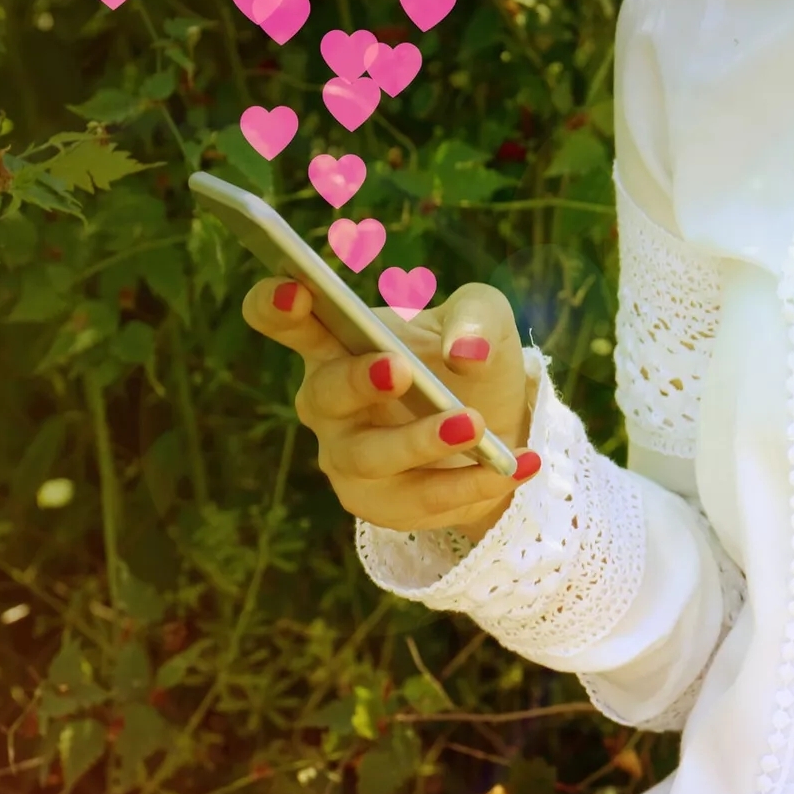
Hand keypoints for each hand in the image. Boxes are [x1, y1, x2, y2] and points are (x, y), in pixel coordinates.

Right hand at [241, 277, 538, 542]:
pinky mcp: (379, 503)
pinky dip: (471, 483)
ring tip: (475, 425)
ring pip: (371, 458)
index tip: (297, 290)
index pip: (284, 320)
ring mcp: (347, 457)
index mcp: (338, 341)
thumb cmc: (471, 357)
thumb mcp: (485, 318)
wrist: (501, 425)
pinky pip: (419, 500)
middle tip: (401, 369)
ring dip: (422, 442)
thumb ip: (475, 316)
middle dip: (359, 382)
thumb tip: (466, 351)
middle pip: (322, 395)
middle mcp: (328, 402)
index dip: (277, 305)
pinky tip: (516, 465)